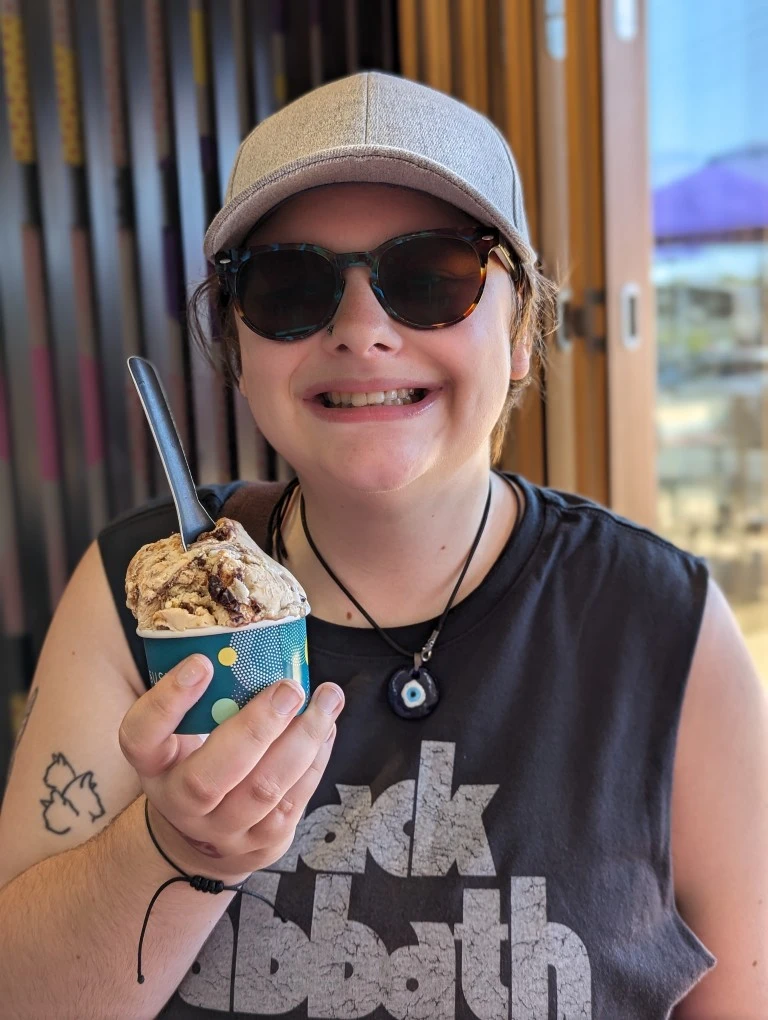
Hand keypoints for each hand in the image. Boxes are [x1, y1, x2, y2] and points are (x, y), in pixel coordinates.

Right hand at [118, 654, 342, 879]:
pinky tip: (327, 726)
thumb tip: (261, 643)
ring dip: (302, 740)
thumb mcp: (185, 733)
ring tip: (327, 698)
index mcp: (153, 764)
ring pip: (262, 791)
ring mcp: (221, 830)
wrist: (203, 838)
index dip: (168, 702)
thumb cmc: (200, 760)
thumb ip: (210, 699)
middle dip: (255, 729)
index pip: (141, 737)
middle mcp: (179, 803)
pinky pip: (293, 800)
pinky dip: (316, 758)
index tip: (202, 663)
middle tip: (288, 689)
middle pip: (207, 779)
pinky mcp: (262, 843)